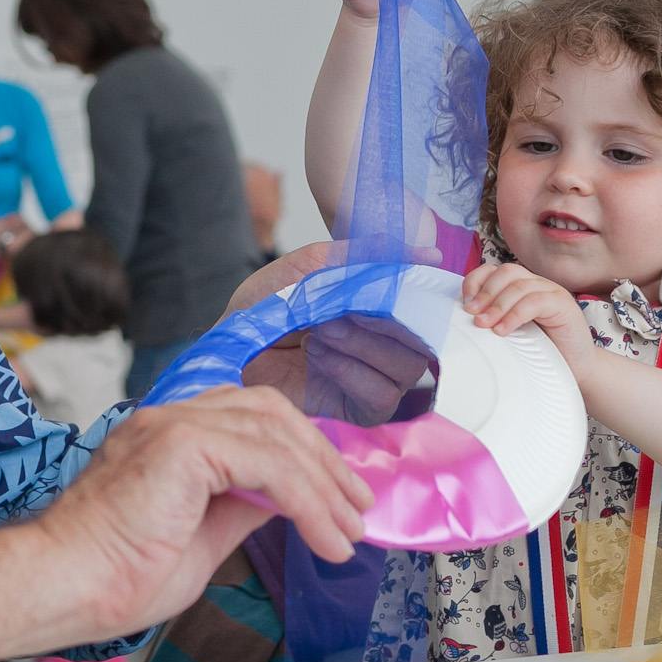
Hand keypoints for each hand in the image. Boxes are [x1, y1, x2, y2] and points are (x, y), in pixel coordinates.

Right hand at [39, 388, 374, 638]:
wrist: (65, 586)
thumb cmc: (115, 576)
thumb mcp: (201, 537)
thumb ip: (241, 505)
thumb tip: (285, 499)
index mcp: (168, 435)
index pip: (251, 417)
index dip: (302, 448)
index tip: (337, 494)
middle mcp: (171, 418)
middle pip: (271, 411)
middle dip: (323, 458)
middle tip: (357, 509)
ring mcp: (174, 424)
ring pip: (276, 435)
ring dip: (324, 484)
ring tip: (350, 531)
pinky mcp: (183, 444)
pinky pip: (269, 463)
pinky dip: (307, 500)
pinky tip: (325, 537)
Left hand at [226, 242, 432, 423]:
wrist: (231, 342)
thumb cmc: (268, 305)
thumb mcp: (313, 266)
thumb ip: (366, 256)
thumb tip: (428, 253)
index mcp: (384, 309)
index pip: (430, 307)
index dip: (421, 296)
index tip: (398, 284)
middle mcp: (388, 346)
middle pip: (424, 340)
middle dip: (384, 321)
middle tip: (340, 311)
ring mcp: (377, 379)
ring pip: (408, 368)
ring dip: (363, 344)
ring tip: (321, 331)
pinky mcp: (359, 409)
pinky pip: (381, 396)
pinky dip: (351, 372)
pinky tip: (319, 356)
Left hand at [462, 262, 596, 370]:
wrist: (577, 369)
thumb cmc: (542, 353)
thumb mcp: (510, 334)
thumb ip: (492, 321)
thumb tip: (464, 319)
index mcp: (521, 287)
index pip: (494, 270)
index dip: (476, 281)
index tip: (465, 304)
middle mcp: (537, 284)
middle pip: (506, 272)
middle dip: (485, 292)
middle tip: (472, 315)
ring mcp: (552, 291)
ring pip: (519, 285)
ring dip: (497, 305)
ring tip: (484, 325)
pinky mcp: (564, 304)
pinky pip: (535, 301)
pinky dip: (515, 315)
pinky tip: (503, 331)